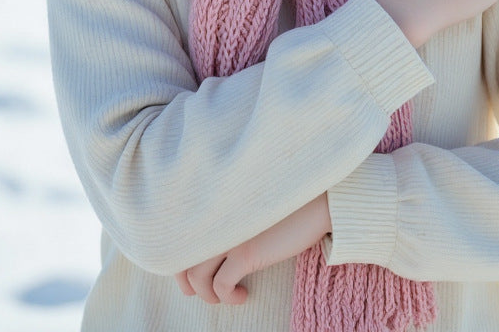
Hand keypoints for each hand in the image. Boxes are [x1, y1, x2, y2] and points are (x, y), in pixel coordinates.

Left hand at [175, 194, 331, 304]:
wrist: (319, 201)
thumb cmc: (287, 204)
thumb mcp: (249, 208)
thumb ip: (228, 217)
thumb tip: (211, 243)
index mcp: (215, 204)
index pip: (180, 234)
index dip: (179, 259)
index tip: (189, 275)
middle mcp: (216, 216)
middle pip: (182, 256)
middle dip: (186, 282)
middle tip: (197, 292)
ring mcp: (228, 233)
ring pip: (196, 275)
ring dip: (207, 294)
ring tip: (224, 296)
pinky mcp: (245, 251)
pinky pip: (220, 285)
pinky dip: (227, 296)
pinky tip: (243, 295)